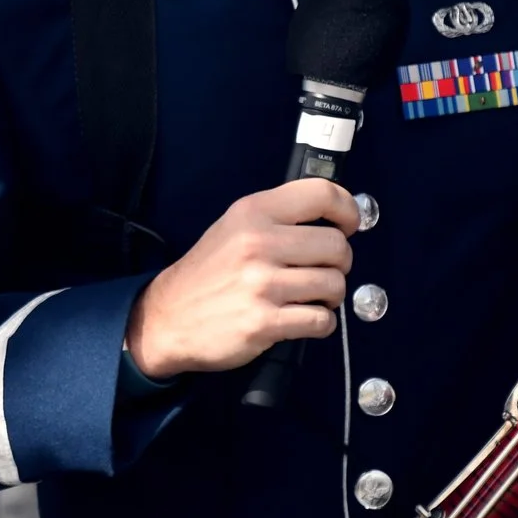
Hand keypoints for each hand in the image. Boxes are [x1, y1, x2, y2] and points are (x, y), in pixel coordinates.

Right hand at [123, 178, 359, 379]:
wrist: (168, 316)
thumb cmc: (208, 273)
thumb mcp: (234, 227)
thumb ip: (278, 218)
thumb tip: (335, 219)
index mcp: (252, 213)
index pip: (321, 194)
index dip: (347, 209)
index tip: (349, 225)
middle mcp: (258, 243)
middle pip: (337, 245)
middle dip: (339, 263)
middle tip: (322, 271)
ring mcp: (262, 284)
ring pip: (335, 285)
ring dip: (330, 296)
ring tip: (309, 297)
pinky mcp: (265, 322)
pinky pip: (322, 321)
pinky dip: (320, 323)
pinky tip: (301, 318)